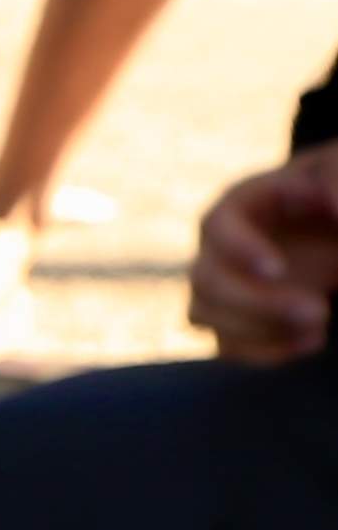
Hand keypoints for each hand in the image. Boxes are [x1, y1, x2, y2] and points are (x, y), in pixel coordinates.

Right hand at [189, 143, 337, 363]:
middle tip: (321, 311)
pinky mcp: (233, 320)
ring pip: (204, 316)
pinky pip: (227, 346)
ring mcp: (222, 286)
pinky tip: (314, 340)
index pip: (216, 227)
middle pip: (205, 281)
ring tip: (321, 322)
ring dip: (258, 329)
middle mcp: (219, 247)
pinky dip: (266, 351)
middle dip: (257, 303)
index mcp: (240, 205)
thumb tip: (332, 208)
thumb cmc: (332, 188)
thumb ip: (335, 178)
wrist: (331, 228)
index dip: (239, 251)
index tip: (277, 269)